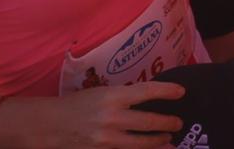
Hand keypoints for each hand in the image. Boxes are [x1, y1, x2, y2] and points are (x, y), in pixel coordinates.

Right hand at [49, 83, 186, 147]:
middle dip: (168, 123)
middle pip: (149, 122)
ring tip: (167, 138)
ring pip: (142, 143)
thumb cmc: (78, 105)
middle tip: (178, 122)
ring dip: (159, 141)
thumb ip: (124, 97)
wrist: (52, 125)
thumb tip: (149, 100)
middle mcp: (112, 117)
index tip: (181, 92)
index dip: (167, 91)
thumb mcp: (102, 93)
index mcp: (112, 96)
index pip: (147, 91)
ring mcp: (107, 139)